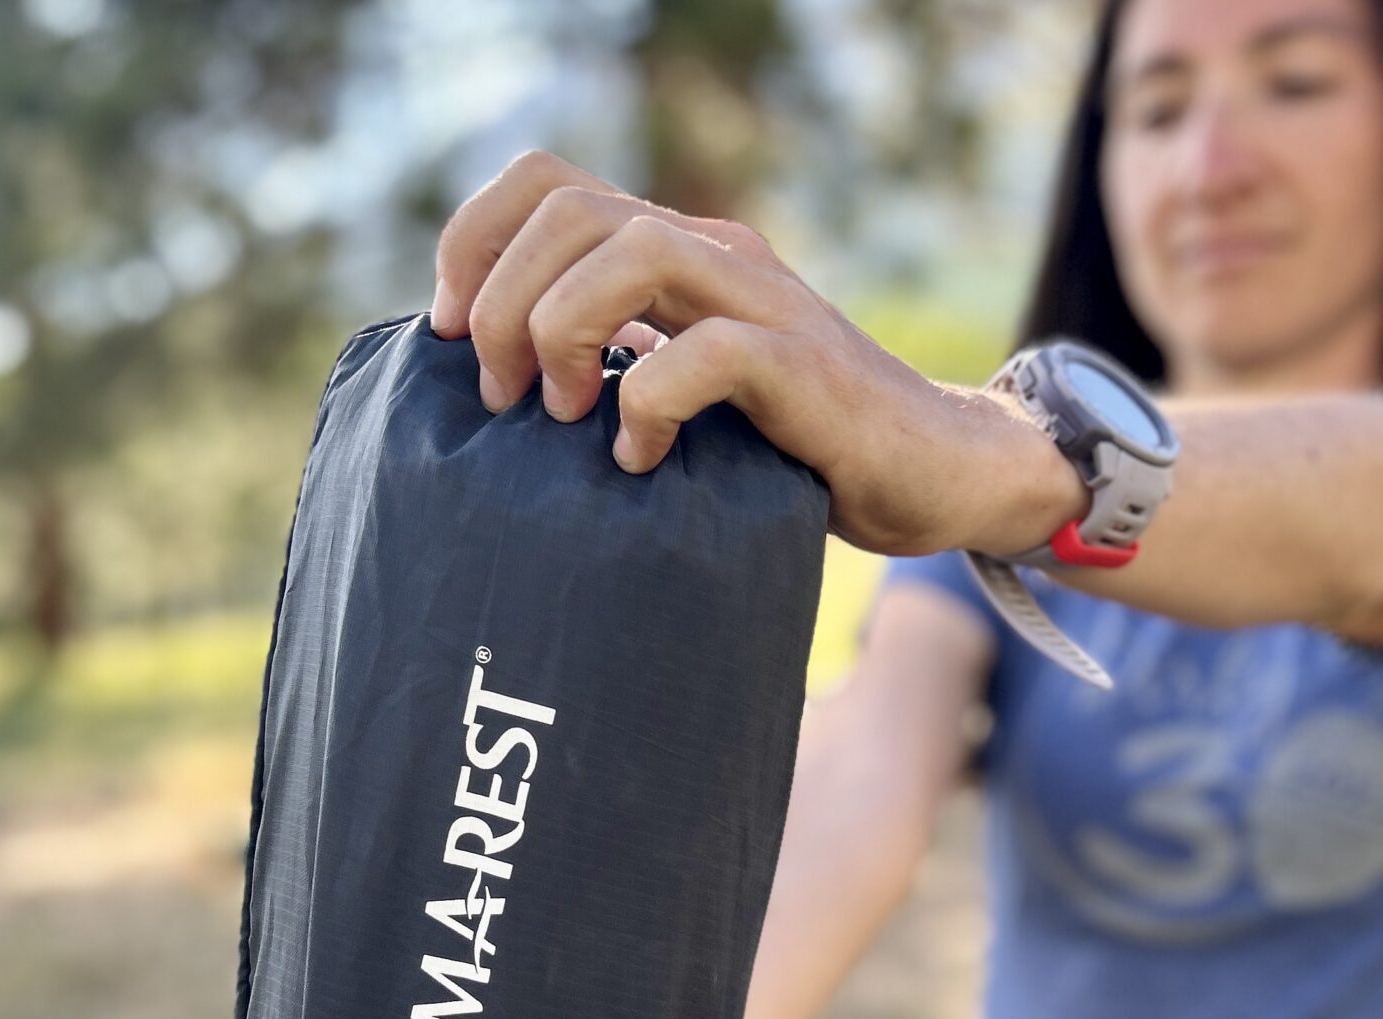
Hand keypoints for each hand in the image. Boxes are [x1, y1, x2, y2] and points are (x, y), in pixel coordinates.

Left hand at [430, 151, 1086, 559]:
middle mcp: (714, 251)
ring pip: (630, 252)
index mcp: (674, 246)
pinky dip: (650, 404)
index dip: (472, 243)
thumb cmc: (796, 447)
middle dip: (501, 302)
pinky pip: (705, 354)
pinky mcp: (803, 366)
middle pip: (569, 210)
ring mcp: (762, 300)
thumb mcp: (683, 387)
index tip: (446, 334)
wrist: (937, 471)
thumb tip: (494, 388)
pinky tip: (641, 456)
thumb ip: (613, 361)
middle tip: (501, 396)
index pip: (545, 183)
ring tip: (565, 416)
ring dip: (566, 333)